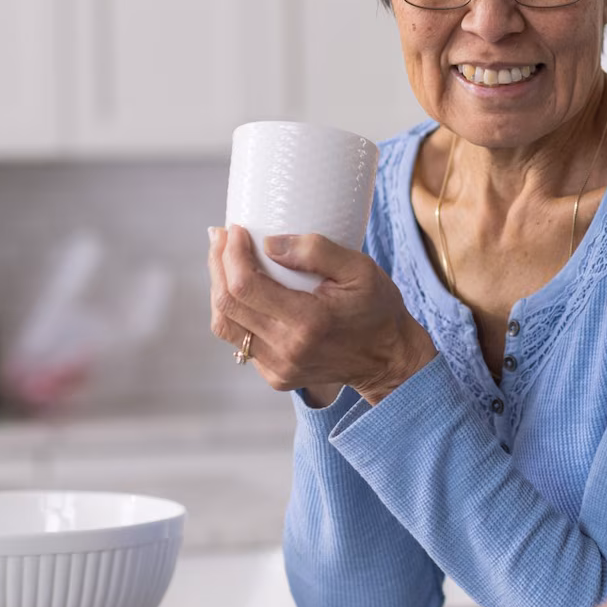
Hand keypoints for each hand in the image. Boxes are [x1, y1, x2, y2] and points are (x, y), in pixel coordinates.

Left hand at [207, 225, 437, 403]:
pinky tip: (242, 289)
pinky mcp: (275, 375)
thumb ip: (317, 251)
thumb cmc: (377, 309)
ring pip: (225, 326)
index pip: (246, 287)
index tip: (235, 230)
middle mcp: (287, 350)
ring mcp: (278, 368)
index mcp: (308, 322)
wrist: (388, 359)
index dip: (231, 254)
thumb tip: (269, 243)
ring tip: (223, 259)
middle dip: (218, 265)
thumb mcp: (360, 269)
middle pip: (227, 305)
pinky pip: (239, 341)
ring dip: (218, 288)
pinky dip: (234, 311)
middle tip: (221, 237)